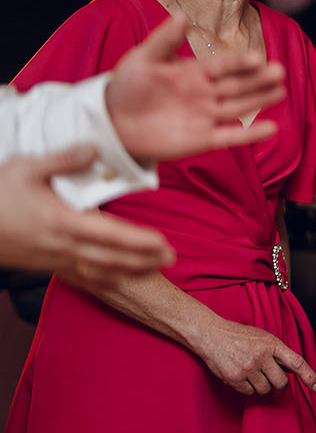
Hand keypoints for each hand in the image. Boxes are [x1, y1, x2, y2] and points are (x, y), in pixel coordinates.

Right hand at [0, 146, 173, 282]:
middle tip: (173, 259)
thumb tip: (96, 149)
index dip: (140, 241)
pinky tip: (117, 283)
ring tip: (155, 270)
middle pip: (112, 258)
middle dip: (144, 260)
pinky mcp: (44, 266)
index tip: (164, 242)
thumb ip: (64, 159)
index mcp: (62, 222)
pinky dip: (102, 282)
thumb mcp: (26, 167)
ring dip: (129, 272)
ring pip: (98, 271)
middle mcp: (61, 246)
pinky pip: (79, 278)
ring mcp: (53, 259)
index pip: (112, 235)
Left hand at [106, 14, 286, 163]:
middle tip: (279, 71)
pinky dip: (249, 135)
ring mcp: (205, 116)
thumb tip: (182, 14)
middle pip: (237, 85)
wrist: (110, 122)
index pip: (224, 65)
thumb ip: (165, 40)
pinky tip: (270, 128)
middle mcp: (205, 93)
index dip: (240, 62)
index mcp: (194, 72)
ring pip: (238, 107)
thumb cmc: (125, 87)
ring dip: (260, 99)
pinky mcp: (201, 140)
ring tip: (281, 91)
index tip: (258, 58)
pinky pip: (230, 136)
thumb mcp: (142, 58)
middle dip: (258, 79)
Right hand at [194, 316, 315, 395]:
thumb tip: (290, 371)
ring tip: (253, 373)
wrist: (212, 335)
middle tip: (272, 378)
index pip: (297, 362)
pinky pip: (250, 393)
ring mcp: (248, 368)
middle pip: (281, 383)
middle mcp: (262, 356)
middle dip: (279, 384)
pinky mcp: (235, 379)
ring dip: (262, 386)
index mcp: (272, 344)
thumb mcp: (263, 337)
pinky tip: (242, 376)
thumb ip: (277, 352)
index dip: (309, 376)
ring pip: (265, 390)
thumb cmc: (239, 336)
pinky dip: (248, 388)